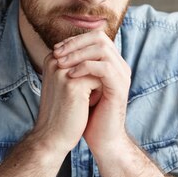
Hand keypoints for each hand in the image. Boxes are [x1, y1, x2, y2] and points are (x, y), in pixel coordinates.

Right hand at [31, 53, 101, 155]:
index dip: (89, 73)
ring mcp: (63, 71)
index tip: (77, 92)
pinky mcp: (73, 83)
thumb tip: (98, 53)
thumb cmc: (62, 111)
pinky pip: (101, 79)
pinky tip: (85, 107)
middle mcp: (55, 60)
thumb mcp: (65, 83)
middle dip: (94, 78)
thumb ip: (75, 66)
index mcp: (52, 58)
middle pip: (93, 59)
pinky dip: (98, 94)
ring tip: (83, 101)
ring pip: (98, 68)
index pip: (85, 53)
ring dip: (97, 86)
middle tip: (81, 99)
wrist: (52, 137)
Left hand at [52, 30, 131, 153]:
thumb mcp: (78, 86)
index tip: (55, 49)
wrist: (102, 139)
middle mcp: (120, 66)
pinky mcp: (120, 88)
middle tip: (56, 53)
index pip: (95, 37)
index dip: (74, 40)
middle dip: (75, 43)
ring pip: (102, 49)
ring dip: (78, 53)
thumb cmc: (88, 115)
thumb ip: (74, 67)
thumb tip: (56, 50)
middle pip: (100, 38)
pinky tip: (70, 75)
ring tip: (60, 63)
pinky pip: (105, 67)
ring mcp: (122, 76)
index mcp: (111, 64)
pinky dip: (85, 67)